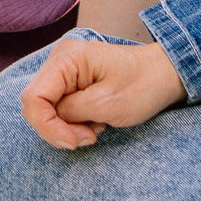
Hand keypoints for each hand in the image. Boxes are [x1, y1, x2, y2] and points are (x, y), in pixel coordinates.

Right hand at [19, 35, 186, 148]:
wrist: (166, 74)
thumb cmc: (143, 85)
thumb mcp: (106, 104)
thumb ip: (70, 113)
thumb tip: (50, 122)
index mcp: (67, 58)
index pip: (33, 99)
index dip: (47, 127)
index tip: (75, 142)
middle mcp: (59, 59)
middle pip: (37, 104)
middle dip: (59, 128)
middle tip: (90, 136)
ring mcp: (64, 69)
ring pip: (47, 109)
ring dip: (68, 126)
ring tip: (97, 126)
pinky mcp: (71, 80)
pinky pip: (59, 106)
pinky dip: (74, 120)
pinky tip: (96, 119)